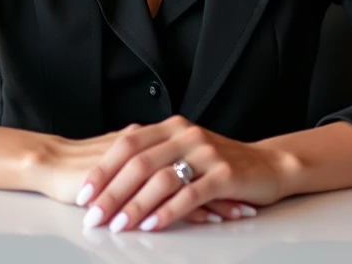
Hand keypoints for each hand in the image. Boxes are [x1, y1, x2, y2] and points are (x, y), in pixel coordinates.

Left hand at [72, 115, 296, 232]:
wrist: (268, 166)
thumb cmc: (220, 163)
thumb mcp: (185, 151)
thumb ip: (156, 157)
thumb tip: (113, 180)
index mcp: (172, 127)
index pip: (128, 145)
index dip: (103, 169)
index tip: (83, 193)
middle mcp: (186, 134)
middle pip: (139, 163)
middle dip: (111, 192)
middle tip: (92, 216)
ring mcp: (205, 153)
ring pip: (161, 179)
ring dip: (135, 205)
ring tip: (117, 225)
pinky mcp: (223, 174)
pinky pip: (189, 195)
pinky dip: (167, 212)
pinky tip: (152, 225)